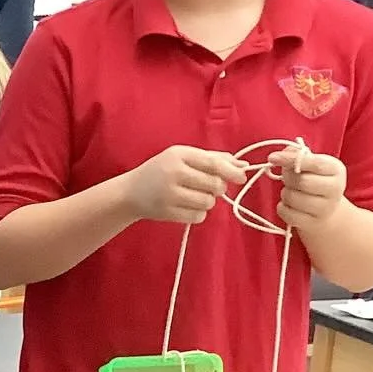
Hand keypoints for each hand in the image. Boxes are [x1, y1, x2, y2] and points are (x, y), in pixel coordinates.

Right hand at [124, 146, 247, 224]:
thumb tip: (243, 165)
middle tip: (207, 187)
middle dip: (218, 188)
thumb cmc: (162, 171)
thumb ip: (213, 159)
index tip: (241, 177)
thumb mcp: (183, 157)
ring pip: (208, 202)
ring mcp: (169, 194)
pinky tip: (186, 206)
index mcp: (179, 155)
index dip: (231, 171)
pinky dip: (198, 213)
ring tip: (195, 196)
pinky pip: (198, 216)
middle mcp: (173, 173)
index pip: (213, 163)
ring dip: (208, 201)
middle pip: (215, 185)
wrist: (129, 192)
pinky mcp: (167, 213)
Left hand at [269, 147, 346, 230]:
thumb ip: (298, 156)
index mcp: (336, 169)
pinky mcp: (312, 223)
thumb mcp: (311, 165)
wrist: (326, 211)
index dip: (290, 159)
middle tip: (289, 178)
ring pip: (292, 197)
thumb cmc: (314, 182)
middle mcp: (335, 189)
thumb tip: (284, 153)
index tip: (272, 157)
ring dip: (285, 193)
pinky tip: (289, 205)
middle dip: (288, 178)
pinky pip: (287, 213)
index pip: (314, 163)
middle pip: (302, 181)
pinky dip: (282, 208)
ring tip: (292, 192)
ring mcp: (325, 208)